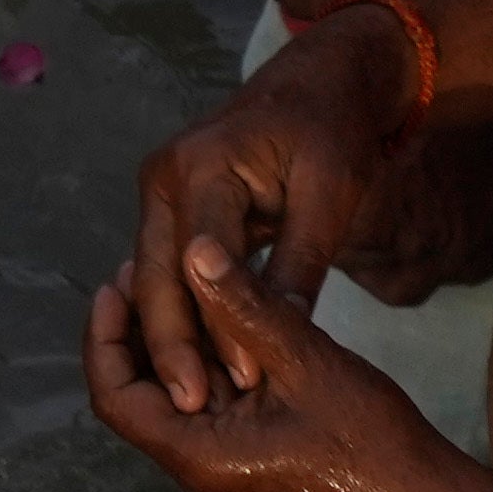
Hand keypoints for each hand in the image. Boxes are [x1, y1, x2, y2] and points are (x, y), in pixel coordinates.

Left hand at [83, 242, 473, 491]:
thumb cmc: (366, 436)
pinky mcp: (248, 458)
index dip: (105, 338)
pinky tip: (223, 319)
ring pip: (175, 397)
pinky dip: (206, 362)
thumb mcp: (306, 362)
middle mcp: (196, 468)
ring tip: (184, 282)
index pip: (115, 397)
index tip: (117, 284)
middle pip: (138, 396)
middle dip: (136, 333)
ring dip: (174, 343)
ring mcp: (222, 466)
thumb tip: (194, 249)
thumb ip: (246, 307)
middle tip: (148, 268)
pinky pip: (208, 405)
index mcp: (197, 456)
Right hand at [124, 12, 435, 406]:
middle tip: (195, 408)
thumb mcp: (332, 194)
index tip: (241, 378)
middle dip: (173, 345)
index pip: (202, 259)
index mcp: (201, 167)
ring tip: (194, 400)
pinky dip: (185, 314)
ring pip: (158, 280)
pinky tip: (202, 363)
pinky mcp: (174, 210)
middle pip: (160, 277)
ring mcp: (162, 194)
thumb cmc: (334, 132)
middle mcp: (165, 179)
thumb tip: (281, 331)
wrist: (322, 83)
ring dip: (173, 338)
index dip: (216, 323)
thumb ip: (301, 260)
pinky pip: (171, 271)